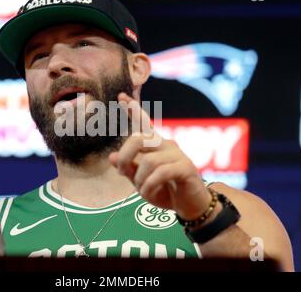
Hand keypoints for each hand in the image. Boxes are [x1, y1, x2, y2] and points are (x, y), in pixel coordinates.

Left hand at [109, 93, 211, 219]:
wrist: (190, 205)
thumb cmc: (166, 191)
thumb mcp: (141, 182)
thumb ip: (128, 169)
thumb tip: (111, 157)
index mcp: (156, 146)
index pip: (144, 123)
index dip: (133, 109)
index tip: (121, 96)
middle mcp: (167, 144)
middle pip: (139, 139)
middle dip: (125, 156)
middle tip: (121, 172)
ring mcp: (177, 154)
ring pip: (148, 160)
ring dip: (139, 179)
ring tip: (142, 190)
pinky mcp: (185, 167)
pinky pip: (160, 172)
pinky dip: (149, 185)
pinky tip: (149, 193)